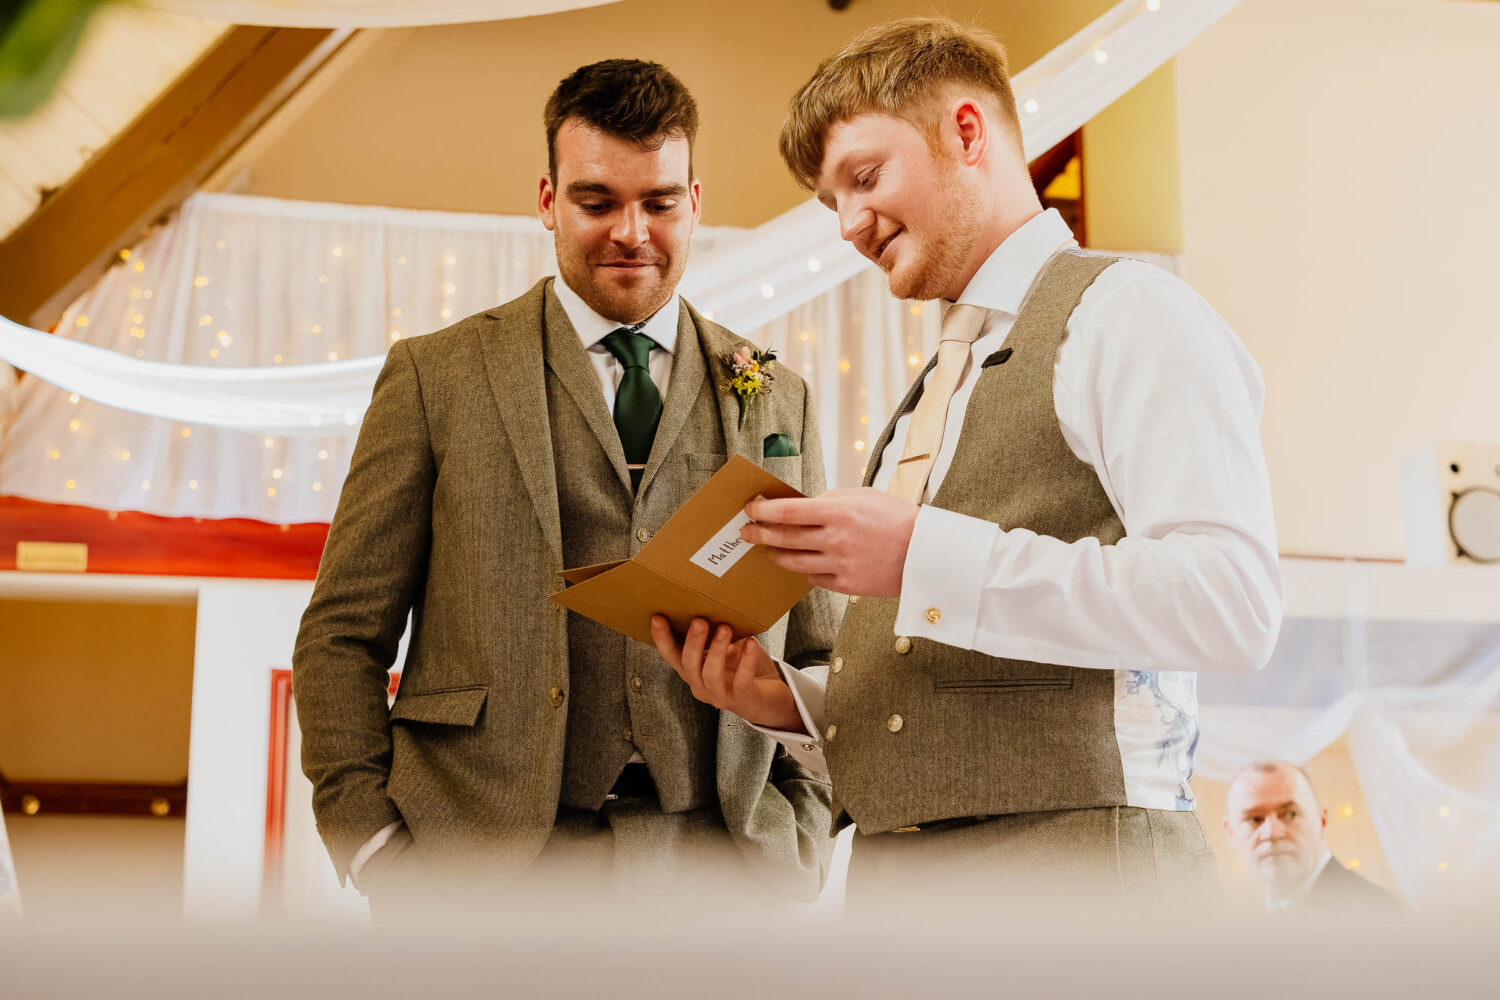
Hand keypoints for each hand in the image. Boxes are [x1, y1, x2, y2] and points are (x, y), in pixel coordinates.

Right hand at [650, 615, 804, 732]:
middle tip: (699, 620)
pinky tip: (750, 644)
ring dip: (716, 650)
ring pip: (711, 674)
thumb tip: (716, 604)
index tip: (658, 617)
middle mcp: (700, 685)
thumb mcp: (727, 649)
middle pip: (688, 664)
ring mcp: (720, 696)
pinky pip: (741, 681)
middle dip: (693, 642)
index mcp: (693, 671)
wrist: (768, 699)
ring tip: (725, 629)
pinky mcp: (742, 699)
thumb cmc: (743, 669)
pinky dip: (746, 662)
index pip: (671, 655)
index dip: (662, 638)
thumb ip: (718, 633)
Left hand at [741, 488, 918, 596]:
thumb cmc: (896, 518)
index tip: (750, 509)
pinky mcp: (846, 586)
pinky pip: (814, 578)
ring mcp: (839, 565)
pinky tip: (805, 563)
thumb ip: (830, 501)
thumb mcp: (863, 497)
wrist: (926, 552)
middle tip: (746, 532)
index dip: (763, 511)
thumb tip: (800, 506)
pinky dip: (807, 570)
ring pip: (793, 562)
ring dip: (776, 554)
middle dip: (759, 534)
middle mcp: (835, 540)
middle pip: (784, 538)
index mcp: (839, 512)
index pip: (788, 512)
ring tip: (769, 549)